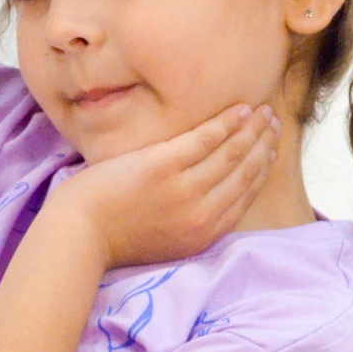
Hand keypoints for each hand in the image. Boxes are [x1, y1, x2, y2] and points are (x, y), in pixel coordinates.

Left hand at [53, 103, 279, 273]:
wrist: (79, 235)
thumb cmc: (114, 236)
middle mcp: (200, 214)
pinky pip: (205, 139)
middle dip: (264, 146)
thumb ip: (193, 224)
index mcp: (202, 235)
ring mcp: (183, 190)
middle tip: (273, 124)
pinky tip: (240, 109)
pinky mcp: (162, 167)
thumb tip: (212, 199)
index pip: (244, 197)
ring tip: (262, 112)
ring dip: (252, 129)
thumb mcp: (166, 242)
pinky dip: (227, 122)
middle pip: (244, 173)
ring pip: (231, 154)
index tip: (270, 151)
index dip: (262, 171)